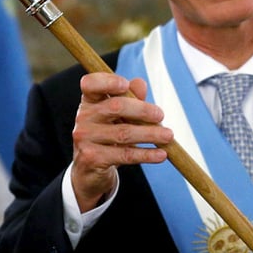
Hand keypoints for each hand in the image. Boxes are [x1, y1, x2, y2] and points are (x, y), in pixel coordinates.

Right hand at [70, 72, 172, 211]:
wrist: (90, 171)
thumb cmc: (107, 136)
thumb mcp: (117, 117)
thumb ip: (130, 99)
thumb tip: (140, 83)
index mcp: (89, 101)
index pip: (90, 84)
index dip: (107, 81)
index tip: (125, 85)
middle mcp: (83, 117)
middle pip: (115, 106)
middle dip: (142, 110)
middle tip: (161, 115)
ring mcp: (85, 138)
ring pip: (124, 133)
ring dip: (150, 134)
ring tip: (168, 136)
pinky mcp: (92, 158)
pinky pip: (125, 154)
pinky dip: (146, 154)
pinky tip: (161, 154)